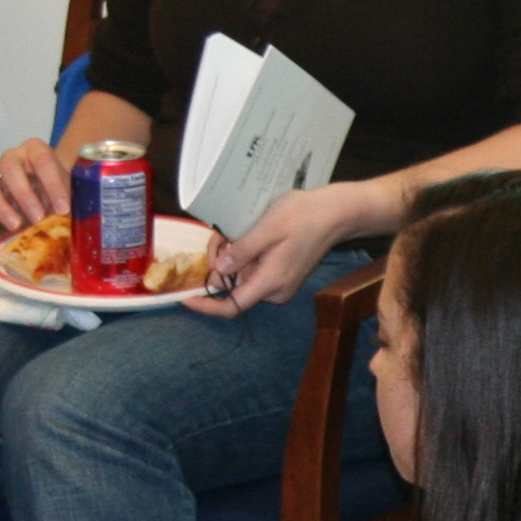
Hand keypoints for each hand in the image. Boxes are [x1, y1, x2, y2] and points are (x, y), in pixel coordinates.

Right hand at [0, 138, 71, 237]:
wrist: (50, 195)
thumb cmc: (61, 190)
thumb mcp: (70, 191)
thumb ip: (69, 200)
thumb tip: (69, 222)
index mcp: (35, 150)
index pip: (42, 159)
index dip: (53, 183)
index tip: (63, 208)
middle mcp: (12, 159)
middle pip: (9, 168)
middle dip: (24, 194)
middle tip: (38, 217)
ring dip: (0, 205)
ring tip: (15, 225)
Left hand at [187, 180, 391, 316]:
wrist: (337, 214)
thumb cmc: (304, 215)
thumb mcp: (268, 227)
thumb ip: (242, 251)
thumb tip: (218, 271)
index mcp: (271, 282)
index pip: (231, 306)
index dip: (205, 306)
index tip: (184, 297)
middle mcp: (275, 291)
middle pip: (232, 288)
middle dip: (218, 265)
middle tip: (219, 235)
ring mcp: (279, 284)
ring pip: (241, 278)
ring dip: (230, 258)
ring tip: (233, 231)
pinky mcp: (281, 276)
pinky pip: (252, 272)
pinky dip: (242, 257)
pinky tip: (246, 236)